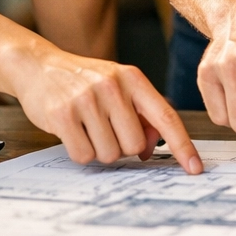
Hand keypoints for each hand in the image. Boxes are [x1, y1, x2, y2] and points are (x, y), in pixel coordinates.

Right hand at [12, 49, 201, 173]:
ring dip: (100, 149)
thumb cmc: (85, 83)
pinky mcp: (63, 114)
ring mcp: (87, 99)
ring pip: (110, 153)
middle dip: (123, 146)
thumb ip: (140, 116)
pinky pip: (84, 155)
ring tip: (88, 128)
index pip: (166, 117)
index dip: (183, 145)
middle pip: (135, 144)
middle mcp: (113, 86)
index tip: (195, 168)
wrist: (40, 66)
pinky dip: (80, 152)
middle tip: (106, 130)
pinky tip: (73, 132)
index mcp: (134, 79)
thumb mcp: (119, 89)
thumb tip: (151, 151)